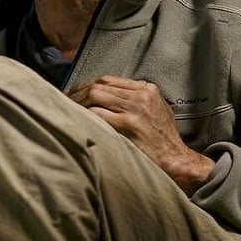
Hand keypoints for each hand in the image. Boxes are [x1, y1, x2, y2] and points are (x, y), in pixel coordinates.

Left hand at [67, 75, 214, 192]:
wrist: (177, 160)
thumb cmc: (163, 140)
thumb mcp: (155, 110)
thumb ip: (135, 100)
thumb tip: (104, 98)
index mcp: (147, 89)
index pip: (109, 80)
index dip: (87, 85)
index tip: (75, 94)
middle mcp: (142, 95)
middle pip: (100, 85)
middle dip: (78, 92)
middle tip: (64, 102)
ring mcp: (136, 109)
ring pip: (96, 95)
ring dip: (78, 102)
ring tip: (67, 110)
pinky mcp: (129, 124)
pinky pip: (98, 114)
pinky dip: (84, 115)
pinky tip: (77, 120)